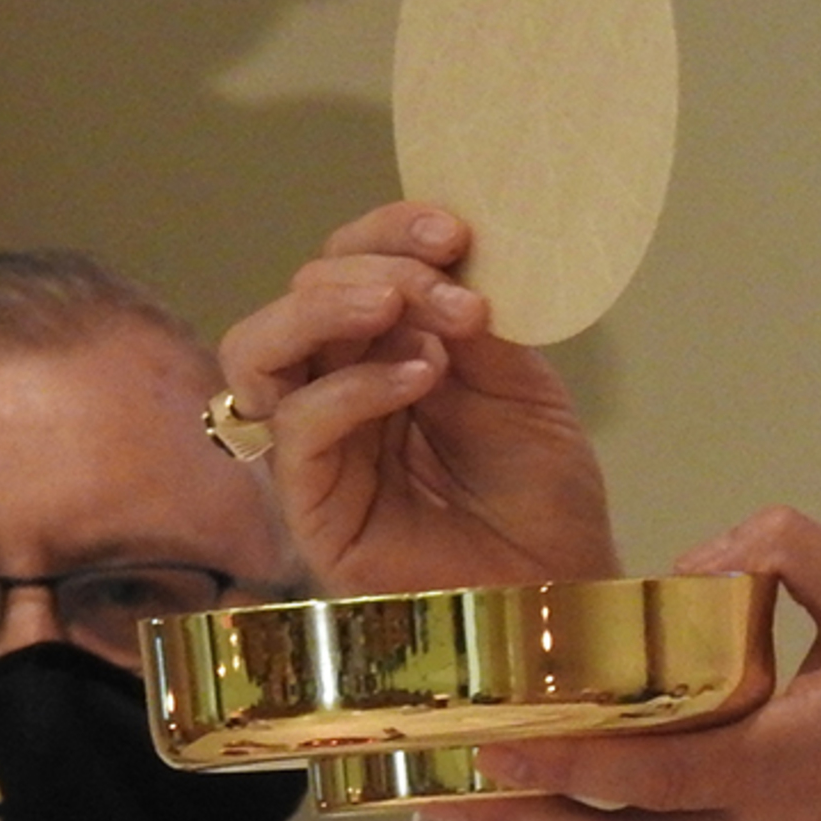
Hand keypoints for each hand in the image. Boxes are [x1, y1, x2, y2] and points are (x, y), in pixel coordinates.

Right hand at [217, 202, 619, 593]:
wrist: (561, 590)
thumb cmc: (544, 499)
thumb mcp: (521, 387)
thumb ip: (473, 325)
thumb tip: (439, 256)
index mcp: (385, 352)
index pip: (349, 266)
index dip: (387, 232)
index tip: (454, 230)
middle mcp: (338, 391)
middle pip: (299, 295)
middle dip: (375, 266)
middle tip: (449, 286)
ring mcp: (318, 449)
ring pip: (259, 351)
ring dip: (327, 307)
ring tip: (399, 302)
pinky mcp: (312, 508)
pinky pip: (297, 428)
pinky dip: (353, 386)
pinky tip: (420, 376)